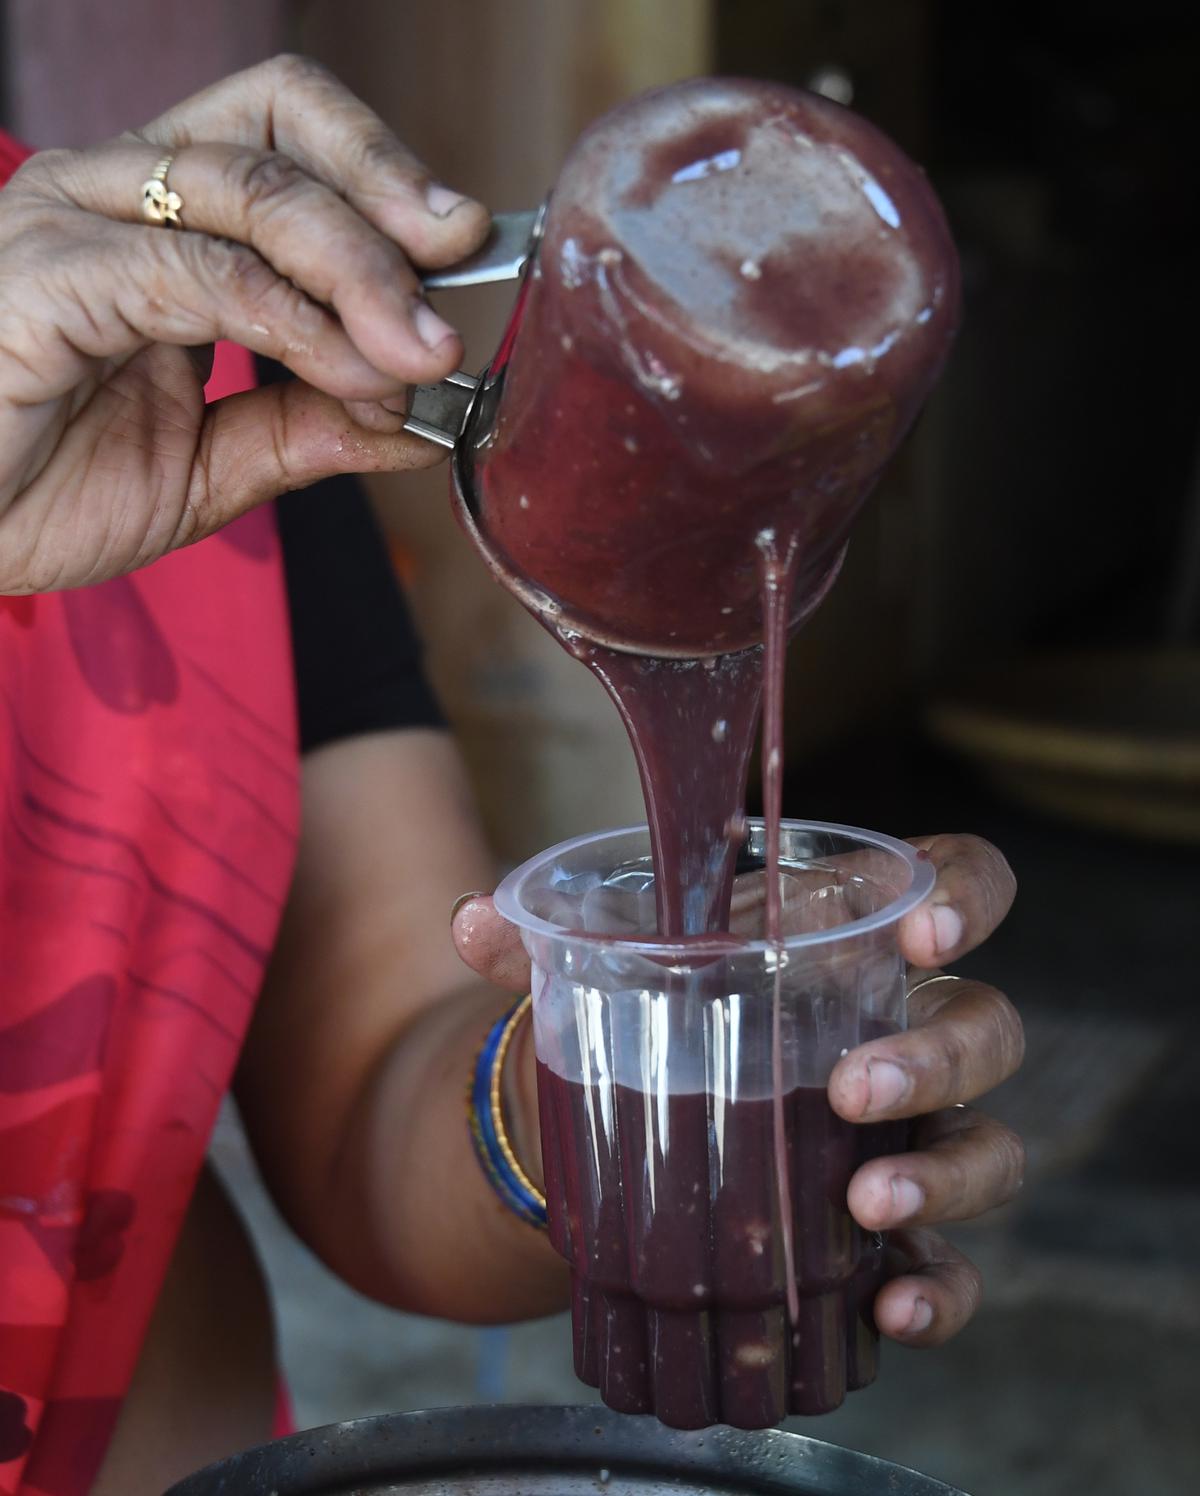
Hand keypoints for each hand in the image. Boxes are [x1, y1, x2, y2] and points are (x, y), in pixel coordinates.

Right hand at [0, 54, 488, 592]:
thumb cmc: (38, 486)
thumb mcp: (207, 466)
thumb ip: (306, 429)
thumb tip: (419, 418)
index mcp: (157, 217)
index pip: (283, 134)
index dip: (382, 172)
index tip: (464, 245)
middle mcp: (115, 192)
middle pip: (276, 128)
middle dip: (387, 195)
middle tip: (458, 270)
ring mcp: (74, 221)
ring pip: (251, 193)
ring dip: (359, 273)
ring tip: (420, 351)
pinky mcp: (46, 274)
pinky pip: (199, 274)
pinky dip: (295, 323)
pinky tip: (353, 373)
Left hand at [452, 832, 1022, 1347]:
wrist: (638, 1119)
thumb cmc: (653, 1016)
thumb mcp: (606, 972)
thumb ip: (537, 945)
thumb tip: (471, 920)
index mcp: (849, 941)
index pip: (954, 885)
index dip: (964, 894)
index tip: (922, 927)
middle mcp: (904, 1032)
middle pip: (984, 1028)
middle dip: (938, 1058)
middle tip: (851, 1089)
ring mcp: (910, 1136)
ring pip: (987, 1146)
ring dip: (942, 1175)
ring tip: (865, 1201)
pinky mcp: (895, 1230)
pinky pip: (953, 1264)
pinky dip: (939, 1291)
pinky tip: (888, 1307)